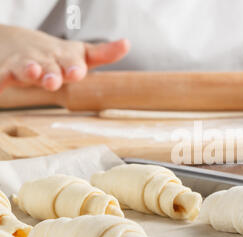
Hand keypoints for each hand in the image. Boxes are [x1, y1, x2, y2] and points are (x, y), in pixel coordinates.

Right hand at [0, 25, 129, 91]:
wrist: (14, 42)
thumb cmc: (56, 55)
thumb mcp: (80, 53)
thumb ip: (104, 53)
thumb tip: (127, 43)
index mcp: (65, 56)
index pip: (72, 59)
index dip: (74, 65)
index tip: (76, 72)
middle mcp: (45, 59)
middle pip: (49, 65)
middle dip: (52, 72)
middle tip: (53, 80)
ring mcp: (24, 64)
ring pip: (25, 67)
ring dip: (28, 70)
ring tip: (32, 73)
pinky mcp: (5, 70)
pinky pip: (1, 77)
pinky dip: (0, 80)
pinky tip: (1, 85)